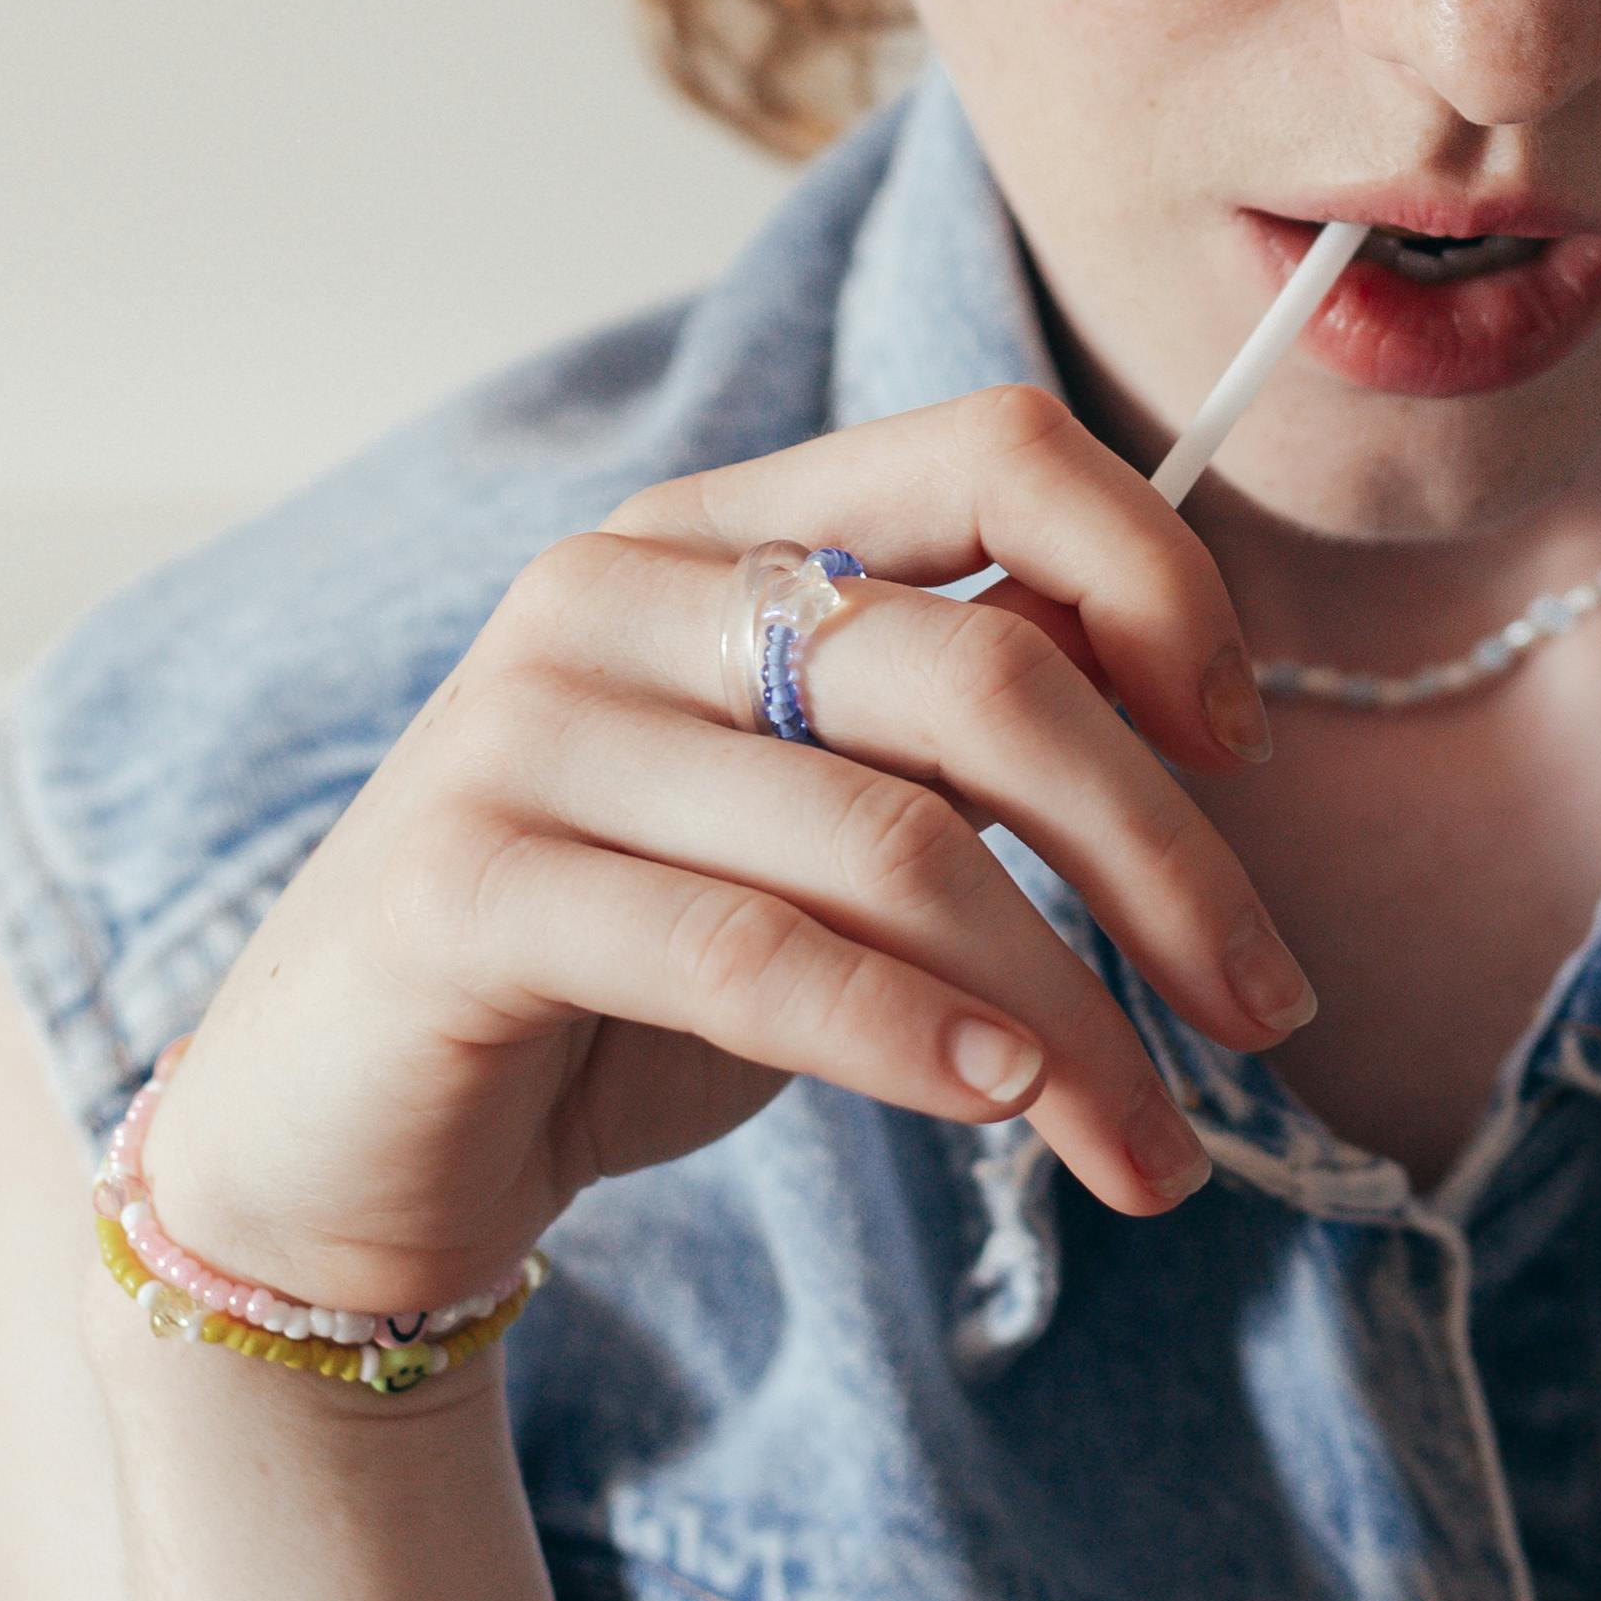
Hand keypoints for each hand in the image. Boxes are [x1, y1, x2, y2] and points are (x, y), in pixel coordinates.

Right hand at [122, 388, 1315, 1326]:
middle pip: (981, 669)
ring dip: (1068, 1014)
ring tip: (1158, 1149)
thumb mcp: (816, 832)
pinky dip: (909, 1036)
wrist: (335, 1150)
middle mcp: (615, 591)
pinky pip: (750, 951)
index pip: (991, 450)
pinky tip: (1006, 1107)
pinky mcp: (464, 891)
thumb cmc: (615, 976)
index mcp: (721, 533)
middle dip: (1163, 856)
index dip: (1155, 577)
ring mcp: (524, 730)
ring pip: (891, 841)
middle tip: (1266, 1014)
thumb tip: (1193, 695)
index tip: (1241, 745)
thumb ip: (961, 745)